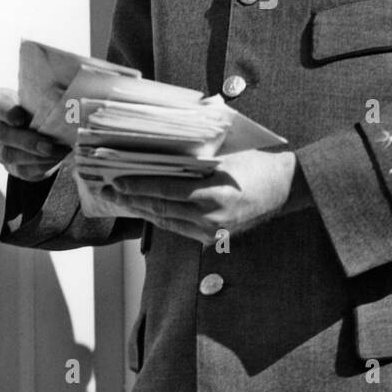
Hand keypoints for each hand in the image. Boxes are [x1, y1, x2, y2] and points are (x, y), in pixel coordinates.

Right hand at [0, 88, 67, 181]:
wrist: (34, 126)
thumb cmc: (36, 106)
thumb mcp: (36, 97)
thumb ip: (43, 99)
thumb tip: (64, 103)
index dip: (8, 113)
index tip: (21, 118)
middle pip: (3, 134)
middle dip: (28, 141)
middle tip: (49, 145)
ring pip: (10, 155)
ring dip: (37, 156)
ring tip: (59, 153)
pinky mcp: (10, 166)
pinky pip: (23, 170)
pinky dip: (42, 165)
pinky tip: (57, 159)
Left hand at [106, 148, 310, 245]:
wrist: (285, 187)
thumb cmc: (255, 162)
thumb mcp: (224, 153)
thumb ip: (193, 156)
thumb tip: (157, 152)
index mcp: (212, 193)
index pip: (164, 191)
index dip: (136, 187)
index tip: (115, 182)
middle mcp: (210, 217)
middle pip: (160, 209)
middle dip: (130, 200)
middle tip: (106, 191)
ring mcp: (212, 231)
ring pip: (166, 221)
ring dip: (141, 210)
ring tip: (120, 199)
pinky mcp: (213, 239)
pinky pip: (179, 228)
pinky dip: (161, 217)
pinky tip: (146, 209)